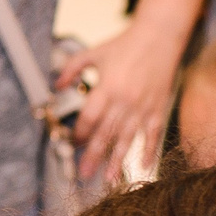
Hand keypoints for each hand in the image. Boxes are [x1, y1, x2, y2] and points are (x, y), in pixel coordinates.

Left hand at [59, 22, 177, 181]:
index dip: (80, 133)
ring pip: (128, 138)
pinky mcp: (158, 107)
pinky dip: (149, 150)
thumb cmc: (125, 44)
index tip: (73, 143)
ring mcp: (143, 106)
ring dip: (118, 160)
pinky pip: (153, 133)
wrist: (159, 36)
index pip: (90, 118)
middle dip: (94, 156)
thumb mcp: (93, 53)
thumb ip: (72, 68)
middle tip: (84, 175)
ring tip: (109, 179)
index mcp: (107, 88)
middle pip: (106, 134)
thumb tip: (56, 86)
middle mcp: (125, 101)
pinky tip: (143, 166)